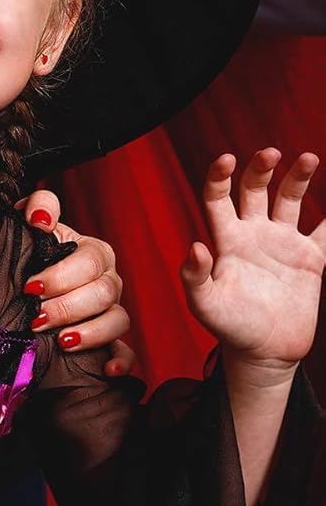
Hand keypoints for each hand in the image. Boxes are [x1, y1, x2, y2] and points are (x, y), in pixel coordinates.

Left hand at [20, 191, 128, 352]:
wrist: (27, 280)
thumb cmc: (32, 250)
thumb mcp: (30, 222)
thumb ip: (38, 207)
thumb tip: (40, 219)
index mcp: (93, 252)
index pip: (89, 262)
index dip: (61, 275)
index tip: (30, 286)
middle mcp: (108, 281)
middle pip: (102, 294)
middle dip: (67, 307)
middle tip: (35, 316)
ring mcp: (112, 310)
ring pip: (117, 321)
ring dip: (89, 333)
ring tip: (61, 341)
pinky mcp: (111, 339)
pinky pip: (128, 352)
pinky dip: (120, 362)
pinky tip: (106, 370)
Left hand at [183, 150, 324, 382]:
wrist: (264, 352)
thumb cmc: (229, 328)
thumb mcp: (204, 304)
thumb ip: (195, 277)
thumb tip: (195, 246)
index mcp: (226, 239)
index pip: (218, 198)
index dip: (220, 176)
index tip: (226, 158)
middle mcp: (253, 234)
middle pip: (255, 190)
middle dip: (261, 169)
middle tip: (270, 152)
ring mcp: (282, 244)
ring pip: (290, 201)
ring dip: (298, 178)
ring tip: (308, 157)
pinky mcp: (310, 260)